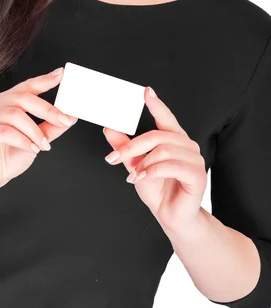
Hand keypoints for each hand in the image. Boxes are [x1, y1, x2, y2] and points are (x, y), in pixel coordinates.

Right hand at [0, 67, 77, 198]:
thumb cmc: (7, 158)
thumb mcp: (36, 141)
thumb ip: (50, 128)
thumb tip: (70, 117)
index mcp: (5, 102)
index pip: (26, 86)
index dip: (44, 80)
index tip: (61, 75)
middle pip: (22, 98)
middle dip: (47, 110)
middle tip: (64, 121)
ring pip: (15, 115)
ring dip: (34, 131)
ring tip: (42, 146)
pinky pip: (4, 131)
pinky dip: (22, 140)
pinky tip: (31, 149)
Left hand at [103, 86, 206, 234]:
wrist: (171, 216)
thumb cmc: (157, 189)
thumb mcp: (135, 165)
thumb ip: (124, 147)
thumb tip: (109, 129)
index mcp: (173, 139)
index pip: (165, 117)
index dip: (156, 104)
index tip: (146, 92)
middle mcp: (186, 145)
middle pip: (156, 136)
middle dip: (132, 147)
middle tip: (114, 158)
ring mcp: (195, 159)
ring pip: (162, 150)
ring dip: (143, 164)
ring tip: (134, 176)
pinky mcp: (198, 174)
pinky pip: (172, 165)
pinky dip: (153, 171)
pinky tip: (143, 178)